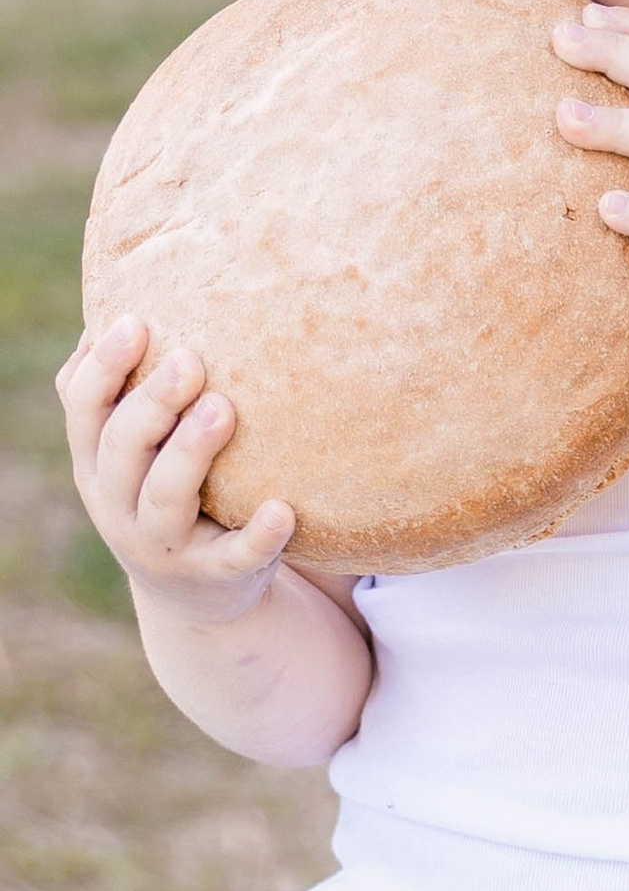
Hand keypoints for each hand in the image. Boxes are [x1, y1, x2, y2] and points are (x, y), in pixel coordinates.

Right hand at [56, 317, 298, 624]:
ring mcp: (163, 544)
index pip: (83, 409)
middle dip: (150, 404)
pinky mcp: (215, 576)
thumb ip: (124, 385)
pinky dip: (257, 537)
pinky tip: (284, 510)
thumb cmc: (166, 485)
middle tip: (188, 360)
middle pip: (120, 450)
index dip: (103, 368)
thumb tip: (121, 297)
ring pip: (165, 499)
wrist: (195, 593)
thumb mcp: (134, 445)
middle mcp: (118, 503)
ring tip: (224, 408)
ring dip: (192, 453)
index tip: (134, 321)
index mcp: (97, 460)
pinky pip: (234, 558)